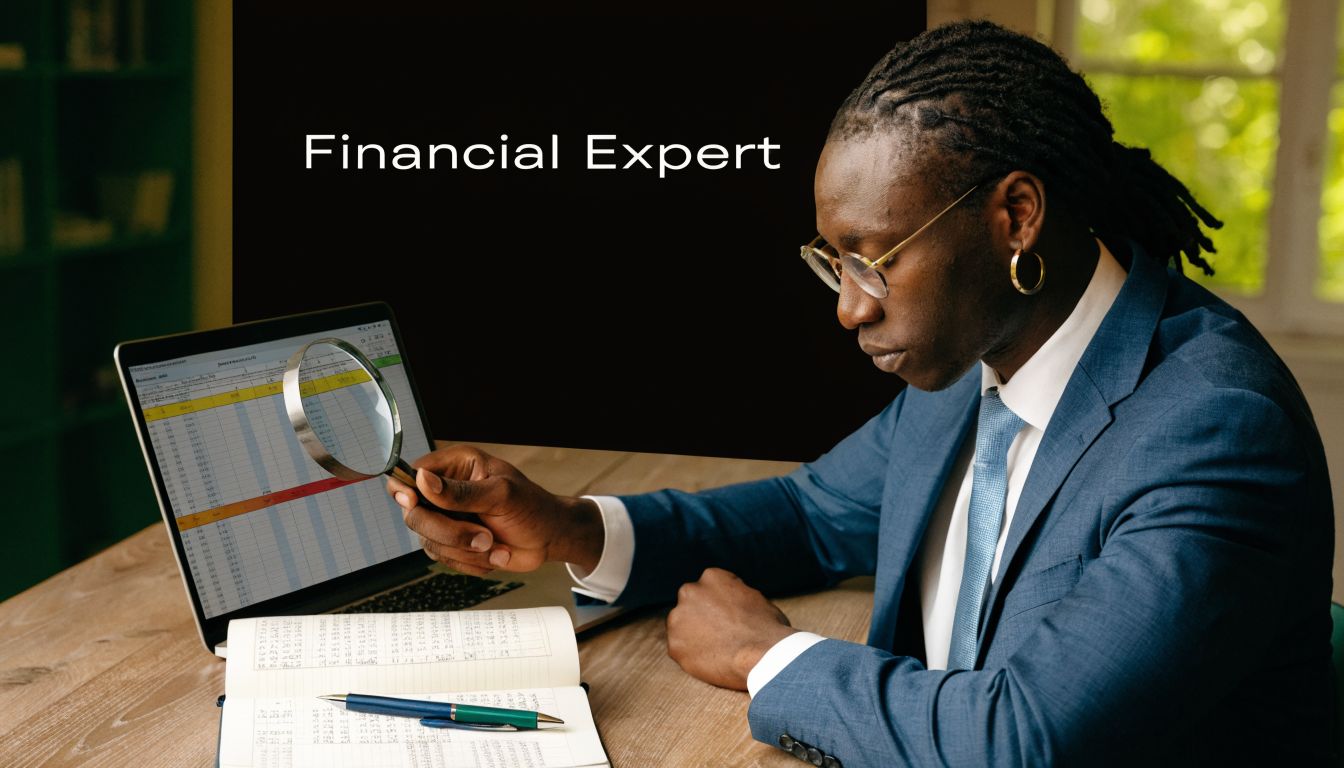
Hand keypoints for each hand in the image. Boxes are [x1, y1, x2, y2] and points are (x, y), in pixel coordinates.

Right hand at [385, 444, 603, 576]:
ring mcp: (447, 519)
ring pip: (429, 541)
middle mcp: (446, 491)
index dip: (406, 490)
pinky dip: (471, 562)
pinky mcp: (453, 543)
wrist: (549, 538)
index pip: (414, 473)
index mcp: (456, 466)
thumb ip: (461, 492)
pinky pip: (444, 559)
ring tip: (496, 545)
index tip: (413, 502)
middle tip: (484, 536)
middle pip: (415, 514)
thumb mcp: (501, 495)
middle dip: (450, 532)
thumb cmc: (532, 507)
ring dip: (466, 550)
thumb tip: (423, 480)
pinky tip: (495, 553)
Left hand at [666, 568, 797, 690]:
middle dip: (701, 617)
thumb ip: (736, 596)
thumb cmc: (768, 628)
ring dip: (693, 636)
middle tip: (719, 635)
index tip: (729, 619)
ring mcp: (678, 618)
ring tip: (717, 651)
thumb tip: (733, 603)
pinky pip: (681, 650)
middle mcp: (690, 592)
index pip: (709, 588)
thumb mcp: (755, 598)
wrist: (763, 656)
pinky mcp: (674, 645)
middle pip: (691, 604)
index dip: (719, 605)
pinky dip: (692, 657)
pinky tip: (711, 662)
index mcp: (712, 577)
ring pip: (681, 627)